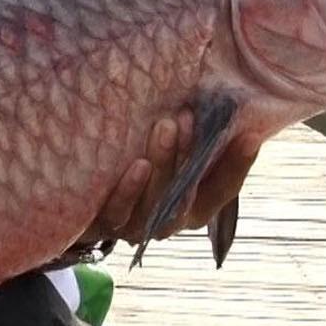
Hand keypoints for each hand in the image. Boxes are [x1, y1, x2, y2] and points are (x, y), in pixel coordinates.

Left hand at [82, 110, 261, 246]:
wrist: (76, 202)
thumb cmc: (134, 169)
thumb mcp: (167, 153)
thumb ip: (192, 137)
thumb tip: (226, 98)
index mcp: (192, 207)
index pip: (223, 189)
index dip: (238, 166)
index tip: (250, 135)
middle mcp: (167, 221)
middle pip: (186, 195)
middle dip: (190, 155)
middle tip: (188, 116)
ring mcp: (136, 227)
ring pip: (155, 203)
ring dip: (164, 163)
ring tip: (165, 126)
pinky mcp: (102, 226)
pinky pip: (118, 214)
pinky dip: (129, 191)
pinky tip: (137, 165)